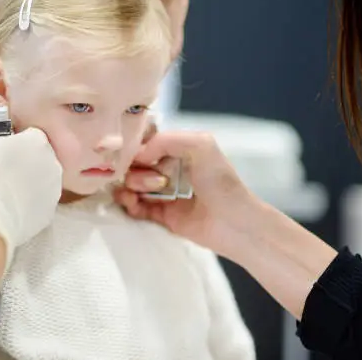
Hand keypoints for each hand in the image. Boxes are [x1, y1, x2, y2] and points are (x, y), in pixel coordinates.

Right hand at [0, 117, 62, 264]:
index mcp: (37, 141)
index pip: (30, 133)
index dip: (15, 141)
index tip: (0, 150)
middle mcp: (53, 162)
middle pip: (40, 156)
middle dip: (25, 160)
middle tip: (2, 171)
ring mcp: (55, 189)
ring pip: (42, 178)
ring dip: (29, 181)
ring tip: (6, 190)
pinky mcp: (51, 212)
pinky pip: (40, 200)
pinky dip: (30, 201)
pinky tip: (12, 206)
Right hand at [114, 130, 262, 258]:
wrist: (233, 223)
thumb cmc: (221, 182)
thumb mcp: (200, 144)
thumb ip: (166, 139)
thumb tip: (139, 155)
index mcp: (180, 151)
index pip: (147, 144)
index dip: (135, 148)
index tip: (130, 154)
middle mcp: (171, 169)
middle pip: (136, 165)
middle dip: (135, 170)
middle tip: (155, 181)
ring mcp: (165, 193)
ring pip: (133, 185)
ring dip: (129, 186)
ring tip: (139, 193)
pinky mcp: (162, 215)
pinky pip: (136, 207)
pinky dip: (129, 204)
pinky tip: (132, 202)